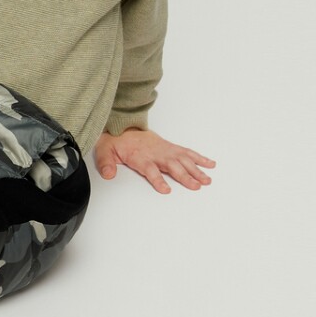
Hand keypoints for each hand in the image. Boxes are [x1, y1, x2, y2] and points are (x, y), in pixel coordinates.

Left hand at [94, 128, 214, 193]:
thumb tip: (108, 175)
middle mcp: (156, 154)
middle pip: (172, 166)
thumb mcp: (104, 152)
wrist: (122, 126)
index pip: (151, 170)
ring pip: (184, 160)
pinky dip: (199, 158)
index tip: (166, 190)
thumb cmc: (115, 141)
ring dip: (196, 170)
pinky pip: (187, 152)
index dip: (158, 180)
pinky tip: (210, 164)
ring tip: (207, 180)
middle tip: (195, 186)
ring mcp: (165, 150)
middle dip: (184, 176)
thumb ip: (106, 164)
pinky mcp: (171, 147)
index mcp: (140, 157)